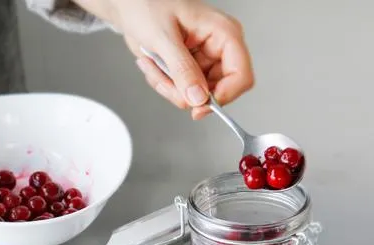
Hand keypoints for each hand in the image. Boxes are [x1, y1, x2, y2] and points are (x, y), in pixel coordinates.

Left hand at [84, 0, 253, 119]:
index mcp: (224, 33)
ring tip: (154, 64)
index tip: (199, 106)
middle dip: (185, 92)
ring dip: (170, 87)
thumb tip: (198, 98)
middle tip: (163, 78)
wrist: (131, 6)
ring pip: (196, 97)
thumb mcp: (164, 38)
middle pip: (218, 92)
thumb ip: (182, 69)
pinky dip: (164, 85)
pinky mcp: (191, 70)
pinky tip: (154, 65)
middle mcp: (219, 49)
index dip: (224, 96)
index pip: (241, 75)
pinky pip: (183, 93)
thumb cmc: (149, 6)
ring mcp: (205, 61)